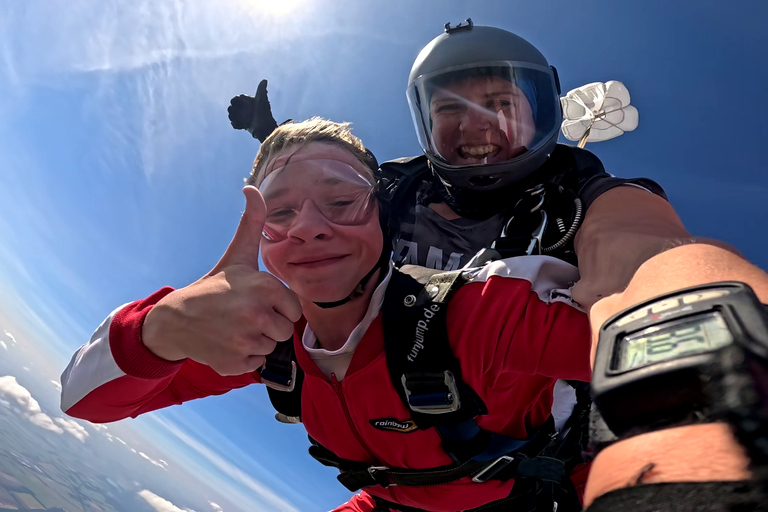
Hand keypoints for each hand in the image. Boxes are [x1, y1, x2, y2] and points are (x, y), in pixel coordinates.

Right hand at [143, 186, 301, 375]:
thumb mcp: (237, 254)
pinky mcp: (235, 363)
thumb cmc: (214, 286)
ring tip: (235, 328)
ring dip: (256, 341)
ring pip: (271, 347)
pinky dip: (244, 358)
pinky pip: (256, 364)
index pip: (294, 310)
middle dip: (269, 325)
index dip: (278, 307)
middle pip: (285, 331)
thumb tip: (251, 187)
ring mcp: (245, 340)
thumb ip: (252, 222)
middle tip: (245, 316)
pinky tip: (228, 343)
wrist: (176, 319)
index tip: (257, 301)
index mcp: (264, 287)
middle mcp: (257, 313)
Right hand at [227, 79, 279, 141]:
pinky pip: (233, 124)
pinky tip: (244, 126)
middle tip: (242, 114)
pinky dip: (237, 125)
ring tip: (244, 120)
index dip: (237, 102)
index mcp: (247, 101)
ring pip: (231, 116)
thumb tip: (265, 80)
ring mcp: (242, 117)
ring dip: (235, 118)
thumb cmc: (264, 113)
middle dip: (234, 111)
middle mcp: (244, 108)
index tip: (245, 105)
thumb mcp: (262, 101)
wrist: (265, 128)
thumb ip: (261, 91)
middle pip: (230, 108)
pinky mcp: (242, 125)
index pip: (235, 99)